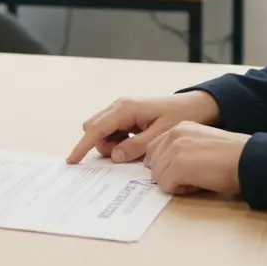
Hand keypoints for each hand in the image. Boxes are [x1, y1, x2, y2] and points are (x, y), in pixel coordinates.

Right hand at [65, 91, 220, 164]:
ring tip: (136, 148)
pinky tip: (136, 143)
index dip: (82, 146)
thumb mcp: (160, 135)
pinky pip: (112, 130)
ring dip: (111, 144)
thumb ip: (136, 146)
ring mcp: (122, 109)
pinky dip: (118, 140)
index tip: (72, 161)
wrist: (195, 105)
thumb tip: (114, 155)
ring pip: (102, 130)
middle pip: (94, 129)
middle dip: (101, 146)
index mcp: (125, 108)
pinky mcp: (127, 114)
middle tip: (125, 154)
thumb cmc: (180, 116)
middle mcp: (119, 106)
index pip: (96, 129)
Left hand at [145, 122, 249, 195]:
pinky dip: (180, 190)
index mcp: (180, 127)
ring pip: (157, 175)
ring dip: (174, 183)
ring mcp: (175, 149)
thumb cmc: (231, 156)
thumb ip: (181, 148)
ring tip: (196, 179)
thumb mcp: (201, 143)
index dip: (166, 164)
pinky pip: (165, 185)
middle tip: (191, 176)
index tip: (184, 170)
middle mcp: (174, 134)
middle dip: (168, 174)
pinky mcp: (178, 166)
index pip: (154, 149)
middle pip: (153, 163)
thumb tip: (165, 167)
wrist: (248, 159)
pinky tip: (198, 184)